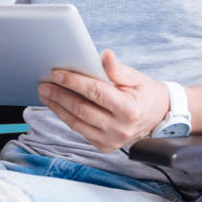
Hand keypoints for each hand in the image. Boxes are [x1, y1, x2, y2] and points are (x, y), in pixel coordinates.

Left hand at [37, 48, 170, 153]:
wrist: (157, 117)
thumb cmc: (145, 94)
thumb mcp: (137, 77)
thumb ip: (118, 69)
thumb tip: (104, 55)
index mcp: (129, 110)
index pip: (96, 93)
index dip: (74, 82)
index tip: (57, 73)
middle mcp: (120, 129)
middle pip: (82, 109)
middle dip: (60, 95)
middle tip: (44, 84)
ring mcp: (111, 141)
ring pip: (76, 123)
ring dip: (57, 107)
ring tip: (45, 93)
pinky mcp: (104, 146)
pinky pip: (79, 130)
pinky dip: (66, 117)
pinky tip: (57, 105)